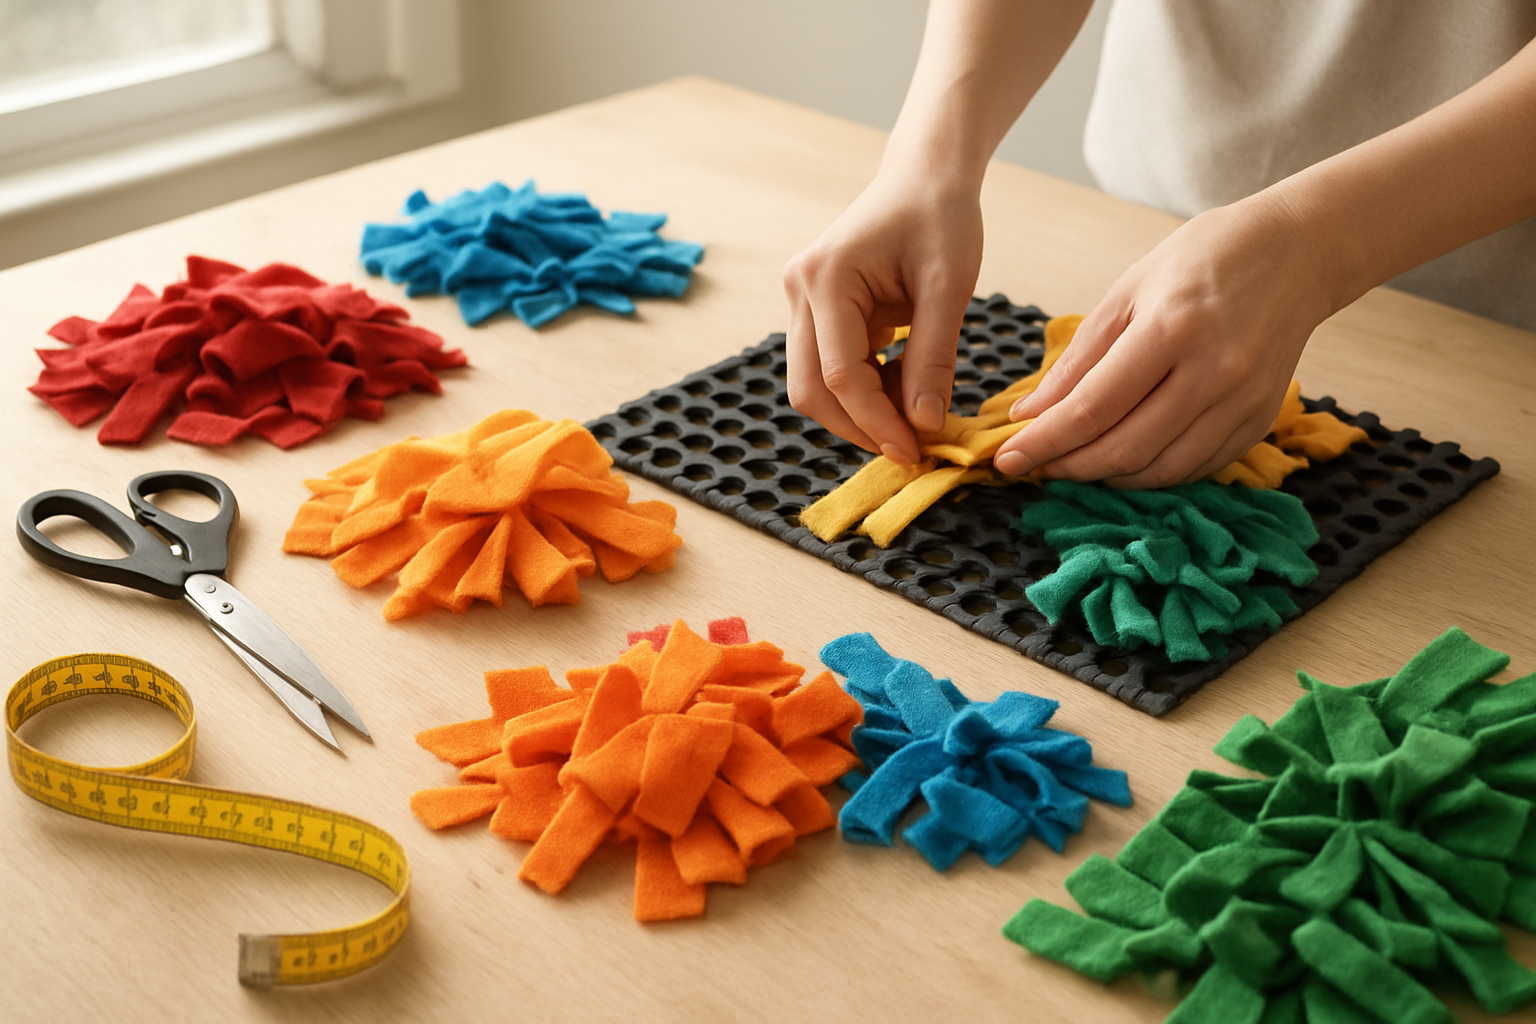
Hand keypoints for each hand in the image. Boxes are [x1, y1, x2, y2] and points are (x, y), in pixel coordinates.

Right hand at [783, 170, 982, 464]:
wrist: (924, 177)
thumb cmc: (940, 218)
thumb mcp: (949, 286)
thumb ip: (933, 357)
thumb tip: (924, 424)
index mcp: (826, 278)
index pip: (840, 374)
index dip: (876, 421)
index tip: (916, 451)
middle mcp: (799, 290)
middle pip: (811, 388)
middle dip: (859, 427)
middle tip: (910, 450)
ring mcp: (800, 300)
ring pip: (814, 383)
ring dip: (859, 411)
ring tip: (913, 416)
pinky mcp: (813, 310)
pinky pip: (828, 366)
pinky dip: (863, 389)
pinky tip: (903, 389)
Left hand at [996, 196, 1333, 487]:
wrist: (1296, 253)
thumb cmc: (1202, 261)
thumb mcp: (1128, 292)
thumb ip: (1078, 359)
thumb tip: (1029, 413)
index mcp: (1171, 330)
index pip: (1093, 408)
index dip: (1044, 442)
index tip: (1007, 460)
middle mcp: (1213, 372)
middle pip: (1125, 449)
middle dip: (1069, 466)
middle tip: (1034, 466)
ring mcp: (1242, 401)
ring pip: (1161, 470)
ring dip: (1107, 477)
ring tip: (1074, 464)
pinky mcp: (1259, 420)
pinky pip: (1196, 468)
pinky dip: (1152, 474)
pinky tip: (1124, 461)